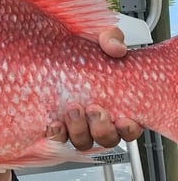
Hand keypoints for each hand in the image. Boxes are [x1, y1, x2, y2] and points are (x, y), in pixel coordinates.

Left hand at [46, 26, 142, 150]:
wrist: (50, 50)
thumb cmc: (82, 49)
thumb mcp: (99, 38)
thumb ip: (111, 39)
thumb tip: (116, 48)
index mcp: (117, 105)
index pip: (130, 128)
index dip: (129, 128)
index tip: (122, 118)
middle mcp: (98, 120)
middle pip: (107, 139)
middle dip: (101, 128)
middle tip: (93, 108)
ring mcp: (77, 125)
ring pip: (83, 142)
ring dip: (79, 130)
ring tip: (72, 110)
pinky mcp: (56, 126)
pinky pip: (58, 141)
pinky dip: (57, 135)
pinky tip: (54, 123)